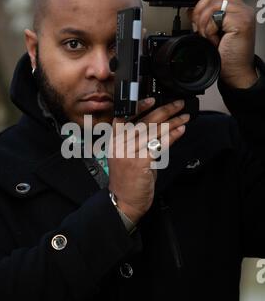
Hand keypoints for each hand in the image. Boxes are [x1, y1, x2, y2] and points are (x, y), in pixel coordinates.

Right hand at [108, 98, 189, 222]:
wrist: (124, 201)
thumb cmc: (127, 179)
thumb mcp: (128, 155)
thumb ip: (139, 141)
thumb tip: (160, 127)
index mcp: (114, 140)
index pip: (124, 116)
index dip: (138, 106)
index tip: (152, 99)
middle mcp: (120, 144)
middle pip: (144, 121)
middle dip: (164, 110)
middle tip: (178, 104)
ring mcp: (129, 153)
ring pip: (153, 131)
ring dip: (173, 122)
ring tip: (185, 117)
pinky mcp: (140, 162)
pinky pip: (159, 145)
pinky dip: (172, 136)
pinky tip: (180, 131)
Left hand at [189, 0, 257, 88]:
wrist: (236, 72)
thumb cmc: (227, 56)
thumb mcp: (213, 32)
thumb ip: (207, 17)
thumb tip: (191, 8)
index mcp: (237, 9)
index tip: (194, 0)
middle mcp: (242, 9)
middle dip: (198, 10)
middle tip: (197, 26)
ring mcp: (243, 14)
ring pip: (213, 4)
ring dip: (203, 22)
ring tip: (207, 36)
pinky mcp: (241, 22)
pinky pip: (215, 18)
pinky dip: (209, 31)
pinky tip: (214, 41)